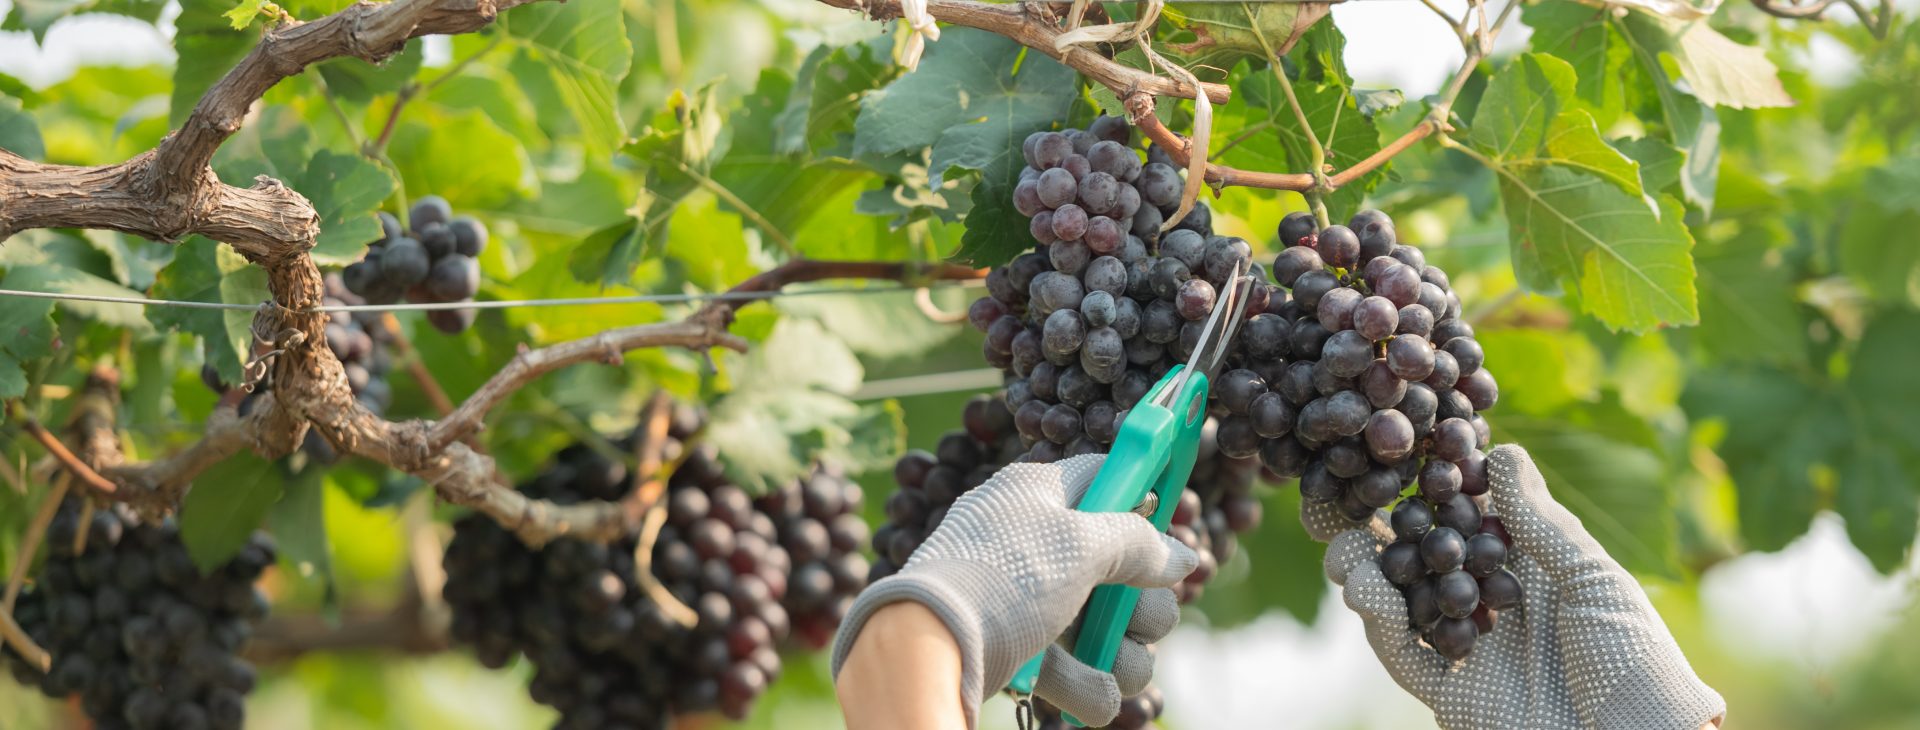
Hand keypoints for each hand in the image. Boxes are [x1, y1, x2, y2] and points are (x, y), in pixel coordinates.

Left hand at [832, 454, 1196, 727]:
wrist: (930, 649)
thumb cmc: (1003, 578)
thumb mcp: (1080, 544)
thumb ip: (1138, 543)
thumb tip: (1183, 556)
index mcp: (1038, 494)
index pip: (1105, 476)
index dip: (1143, 496)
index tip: (1170, 519)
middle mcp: (1035, 542)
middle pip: (1122, 567)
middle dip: (1143, 604)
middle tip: (1135, 618)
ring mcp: (1027, 599)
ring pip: (1108, 626)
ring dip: (1122, 652)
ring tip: (1108, 662)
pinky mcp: (1020, 650)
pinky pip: (1077, 669)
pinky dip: (1086, 684)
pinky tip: (1083, 693)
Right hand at [1311, 445, 1724, 729]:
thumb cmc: (1638, 664)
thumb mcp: (1597, 582)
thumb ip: (1543, 524)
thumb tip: (1502, 451)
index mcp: (1535, 571)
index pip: (1474, 518)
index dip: (1436, 487)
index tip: (1397, 451)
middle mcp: (1497, 605)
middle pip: (1427, 558)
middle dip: (1384, 530)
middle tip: (1339, 500)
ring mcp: (1472, 650)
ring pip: (1405, 603)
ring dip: (1371, 573)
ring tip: (1343, 550)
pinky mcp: (1452, 694)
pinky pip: (1406, 656)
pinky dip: (1381, 624)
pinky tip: (1365, 593)